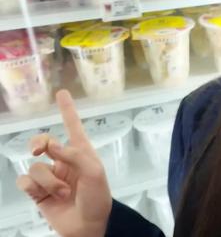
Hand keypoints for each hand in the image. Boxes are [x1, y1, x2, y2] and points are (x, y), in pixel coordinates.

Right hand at [16, 90, 111, 236]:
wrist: (89, 226)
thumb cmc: (97, 197)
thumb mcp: (93, 172)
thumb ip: (73, 155)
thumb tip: (51, 145)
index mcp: (81, 153)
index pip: (73, 127)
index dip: (67, 109)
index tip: (62, 93)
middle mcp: (64, 162)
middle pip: (42, 143)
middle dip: (38, 143)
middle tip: (40, 150)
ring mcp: (50, 177)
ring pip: (35, 167)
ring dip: (48, 180)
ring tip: (63, 193)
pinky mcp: (38, 193)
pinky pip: (25, 182)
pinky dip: (34, 187)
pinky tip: (44, 195)